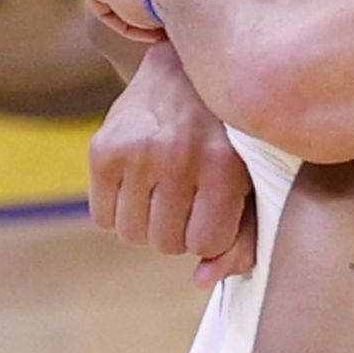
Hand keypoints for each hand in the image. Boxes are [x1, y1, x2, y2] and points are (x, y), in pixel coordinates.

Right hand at [90, 41, 256, 282]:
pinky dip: (118, 210)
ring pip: (132, 234)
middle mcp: (180, 157)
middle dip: (176, 230)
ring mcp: (137, 151)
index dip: (207, 234)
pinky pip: (103, 216)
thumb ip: (240, 239)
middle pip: (166, 243)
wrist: (183, 70)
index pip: (205, 243)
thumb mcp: (250, 182)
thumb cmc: (227, 137)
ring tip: (161, 191)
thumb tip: (201, 283)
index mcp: (225, 167)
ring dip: (146, 223)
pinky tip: (136, 183)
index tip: (211, 210)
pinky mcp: (103, 147)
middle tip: (185, 199)